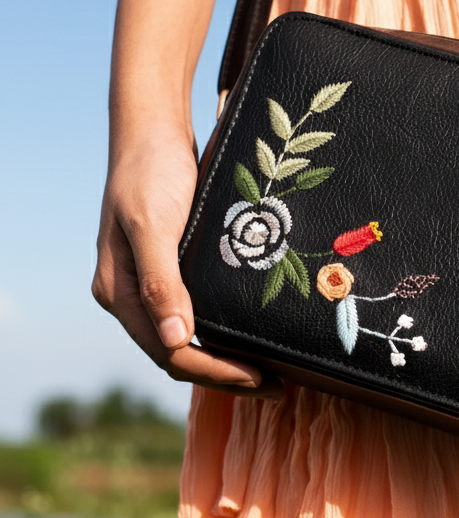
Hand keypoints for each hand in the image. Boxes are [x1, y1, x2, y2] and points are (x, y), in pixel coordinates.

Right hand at [93, 119, 282, 397]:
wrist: (154, 130)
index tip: (260, 379)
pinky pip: (198, 315)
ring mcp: (153, 285)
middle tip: (277, 386)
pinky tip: (254, 336)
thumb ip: (162, 281)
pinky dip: (224, 333)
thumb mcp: (154, 225)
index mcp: (121, 293)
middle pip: (181, 355)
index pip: (171, 354)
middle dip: (228, 375)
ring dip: (228, 359)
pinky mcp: (173, 270)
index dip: (217, 372)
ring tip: (272, 371)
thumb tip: (175, 338)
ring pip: (190, 340)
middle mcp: (133, 297)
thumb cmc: (152, 173)